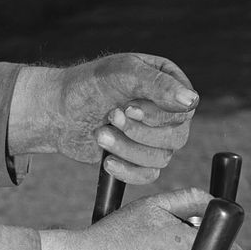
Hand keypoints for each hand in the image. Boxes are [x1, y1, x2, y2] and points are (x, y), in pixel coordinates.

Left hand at [9, 55, 197, 182]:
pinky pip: (148, 176)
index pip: (185, 110)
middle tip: (111, 116)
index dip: (158, 115)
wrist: (59, 110)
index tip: (128, 107)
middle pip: (177, 137)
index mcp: (169, 85)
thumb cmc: (90, 84)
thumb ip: (157, 84)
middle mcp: (167, 113)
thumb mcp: (124, 73)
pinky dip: (127, 171)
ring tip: (101, 134)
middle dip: (139, 132)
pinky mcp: (140, 160)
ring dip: (127, 149)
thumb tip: (191, 101)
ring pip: (161, 159)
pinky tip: (106, 161)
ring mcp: (155, 138)